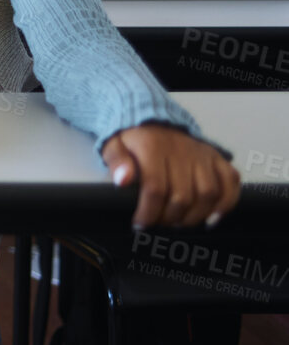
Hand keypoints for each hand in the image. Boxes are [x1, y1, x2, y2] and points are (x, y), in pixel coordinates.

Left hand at [101, 124, 240, 228]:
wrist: (152, 121)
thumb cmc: (133, 141)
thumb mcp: (113, 145)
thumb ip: (116, 162)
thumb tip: (123, 180)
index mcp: (153, 147)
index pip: (155, 188)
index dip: (149, 212)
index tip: (141, 224)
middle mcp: (182, 149)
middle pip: (183, 195)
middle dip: (170, 218)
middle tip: (160, 224)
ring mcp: (202, 153)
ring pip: (208, 192)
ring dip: (196, 215)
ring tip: (180, 223)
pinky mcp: (216, 157)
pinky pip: (231, 181)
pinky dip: (226, 203)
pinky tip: (213, 217)